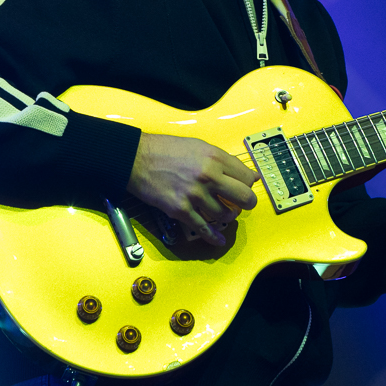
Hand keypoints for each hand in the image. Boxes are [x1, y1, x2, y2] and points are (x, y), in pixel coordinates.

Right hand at [126, 133, 257, 244]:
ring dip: (227, 216)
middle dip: (246, 202)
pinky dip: (213, 237)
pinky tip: (219, 240)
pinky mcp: (181, 210)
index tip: (246, 186)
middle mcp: (208, 176)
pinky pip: (203, 228)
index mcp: (214, 158)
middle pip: (244, 197)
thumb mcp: (198, 146)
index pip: (247, 177)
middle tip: (242, 203)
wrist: (137, 158)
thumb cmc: (165, 150)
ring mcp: (195, 195)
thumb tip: (242, 172)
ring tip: (223, 212)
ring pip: (226, 214)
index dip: (248, 183)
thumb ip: (221, 159)